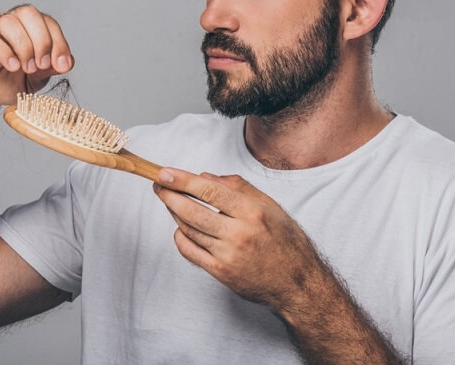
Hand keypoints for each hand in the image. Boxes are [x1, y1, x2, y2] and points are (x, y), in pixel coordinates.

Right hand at [0, 5, 73, 115]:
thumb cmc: (6, 83)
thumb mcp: (36, 80)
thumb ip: (50, 69)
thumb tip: (68, 61)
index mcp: (28, 30)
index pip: (48, 22)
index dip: (59, 42)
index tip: (62, 66)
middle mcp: (11, 26)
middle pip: (28, 13)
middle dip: (42, 40)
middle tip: (42, 65)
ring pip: (8, 21)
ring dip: (24, 46)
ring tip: (27, 68)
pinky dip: (3, 51)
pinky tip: (12, 66)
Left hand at [152, 168, 324, 311]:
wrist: (296, 281)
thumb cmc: (285, 240)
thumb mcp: (270, 205)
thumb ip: (238, 187)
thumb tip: (205, 177)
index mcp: (251, 212)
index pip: (208, 191)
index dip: (182, 180)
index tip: (164, 173)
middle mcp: (238, 233)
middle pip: (192, 211)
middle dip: (169, 196)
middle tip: (158, 186)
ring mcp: (227, 255)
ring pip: (188, 229)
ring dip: (174, 213)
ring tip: (170, 202)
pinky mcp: (220, 272)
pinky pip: (190, 251)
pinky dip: (180, 237)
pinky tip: (180, 228)